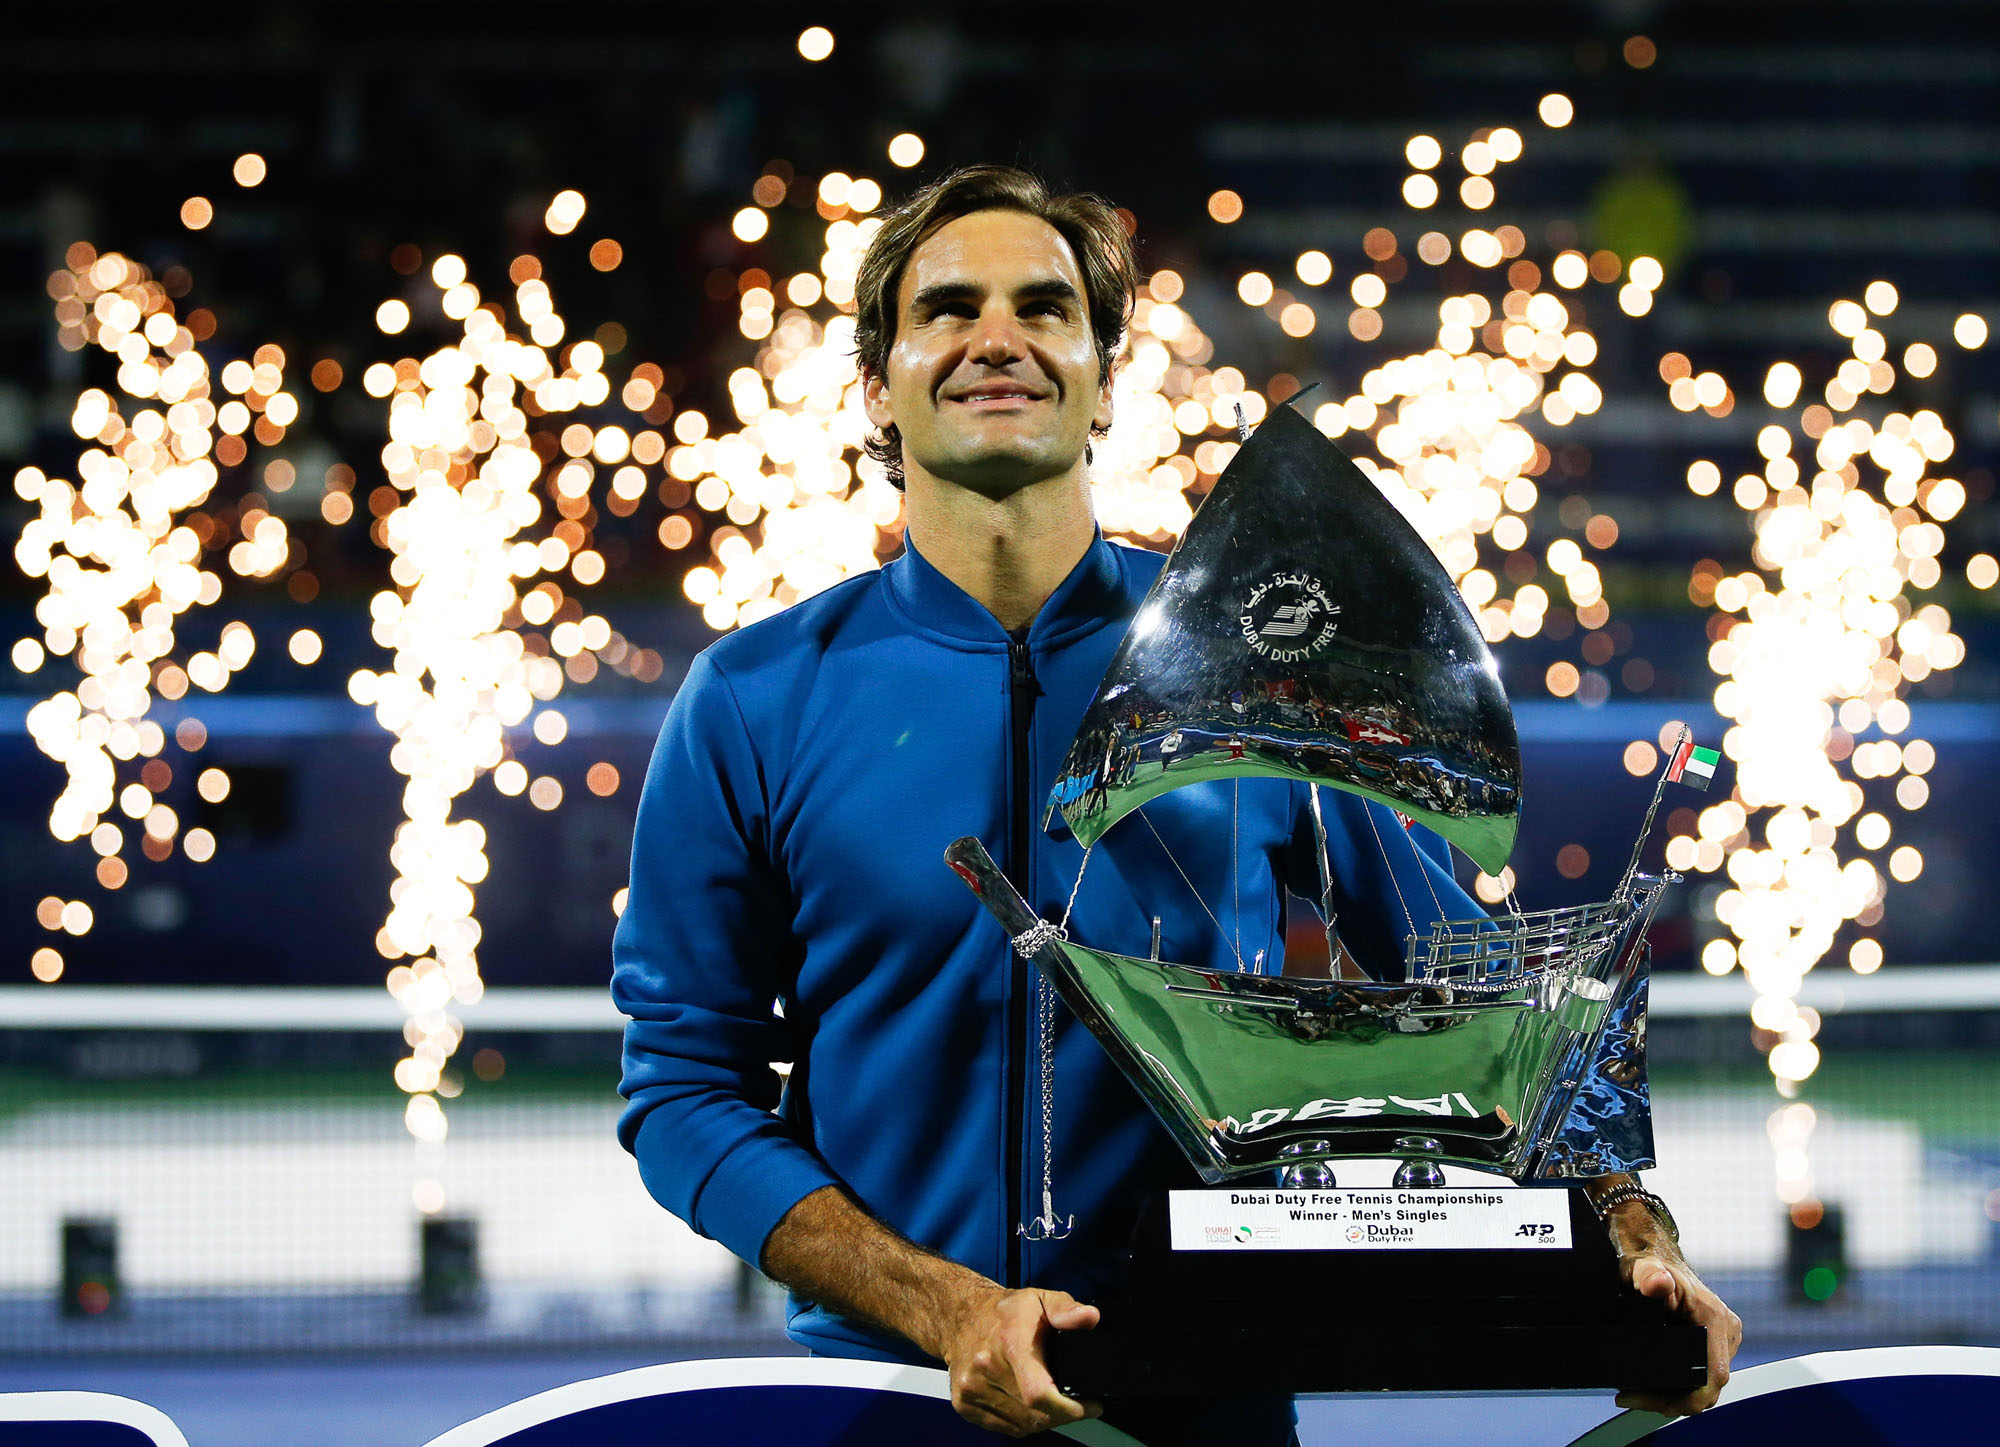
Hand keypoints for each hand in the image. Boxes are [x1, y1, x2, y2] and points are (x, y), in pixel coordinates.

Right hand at [942, 1285, 1102, 1436]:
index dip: (1068, 1408)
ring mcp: (972, 1388)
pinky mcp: (964, 1403)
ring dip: (1043, 1420)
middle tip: (1075, 1402)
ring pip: (1022, 1425)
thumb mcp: (1040, 1299)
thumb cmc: (1004, 1312)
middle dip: (1062, 1413)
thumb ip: (1066, 1309)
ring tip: (1053, 1401)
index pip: (1038, 1392)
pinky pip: (1004, 1427)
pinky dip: (1022, 1422)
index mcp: (1010, 1341)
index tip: (1088, 1405)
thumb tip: (1090, 1317)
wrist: (962, 1317)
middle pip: (1034, 1413)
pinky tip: (1028, 1405)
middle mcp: (986, 1367)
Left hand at [1606, 1203, 1742, 1416]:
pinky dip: (1673, 1385)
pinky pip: (1698, 1377)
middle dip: (1669, 1399)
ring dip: (1669, 1395)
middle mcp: (1725, 1333)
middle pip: (1706, 1387)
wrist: (1654, 1259)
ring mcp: (1721, 1341)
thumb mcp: (1641, 1267)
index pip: (1713, 1375)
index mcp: (1715, 1318)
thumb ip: (1648, 1275)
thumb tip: (1658, 1282)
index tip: (1646, 1398)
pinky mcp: (1712, 1347)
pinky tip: (1646, 1385)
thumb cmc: (1649, 1263)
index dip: (1684, 1397)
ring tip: (1632, 1392)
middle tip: (1629, 1396)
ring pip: (1701, 1386)